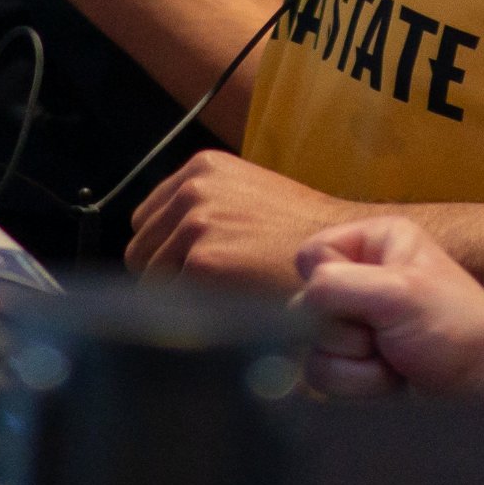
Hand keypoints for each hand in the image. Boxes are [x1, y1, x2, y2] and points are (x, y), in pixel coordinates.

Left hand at [126, 150, 360, 294]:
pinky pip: (170, 304)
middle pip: (140, 250)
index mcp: (202, 169)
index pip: (147, 220)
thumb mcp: (249, 197)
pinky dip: (194, 315)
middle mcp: (193, 190)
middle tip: (207, 290)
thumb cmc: (303, 235)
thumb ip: (206, 208)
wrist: (343, 255)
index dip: (163, 251)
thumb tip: (164, 241)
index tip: (184, 269)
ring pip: (150, 281)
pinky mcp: (202, 264)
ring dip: (179, 296)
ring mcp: (195, 225)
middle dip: (165, 275)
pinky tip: (229, 308)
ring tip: (224, 297)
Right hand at [296, 215, 483, 397]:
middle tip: (394, 335)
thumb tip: (296, 305)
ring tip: (398, 359)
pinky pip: (323, 375)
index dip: (331, 283)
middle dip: (349, 331)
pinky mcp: (358, 361)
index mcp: (375, 242)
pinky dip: (359, 384)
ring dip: (357, 363)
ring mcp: (359, 322)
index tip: (376, 298)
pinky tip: (394, 380)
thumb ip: (337, 287)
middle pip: (305, 304)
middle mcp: (362, 276)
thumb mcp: (398, 293)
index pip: (310, 255)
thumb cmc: (458, 330)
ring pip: (311, 346)